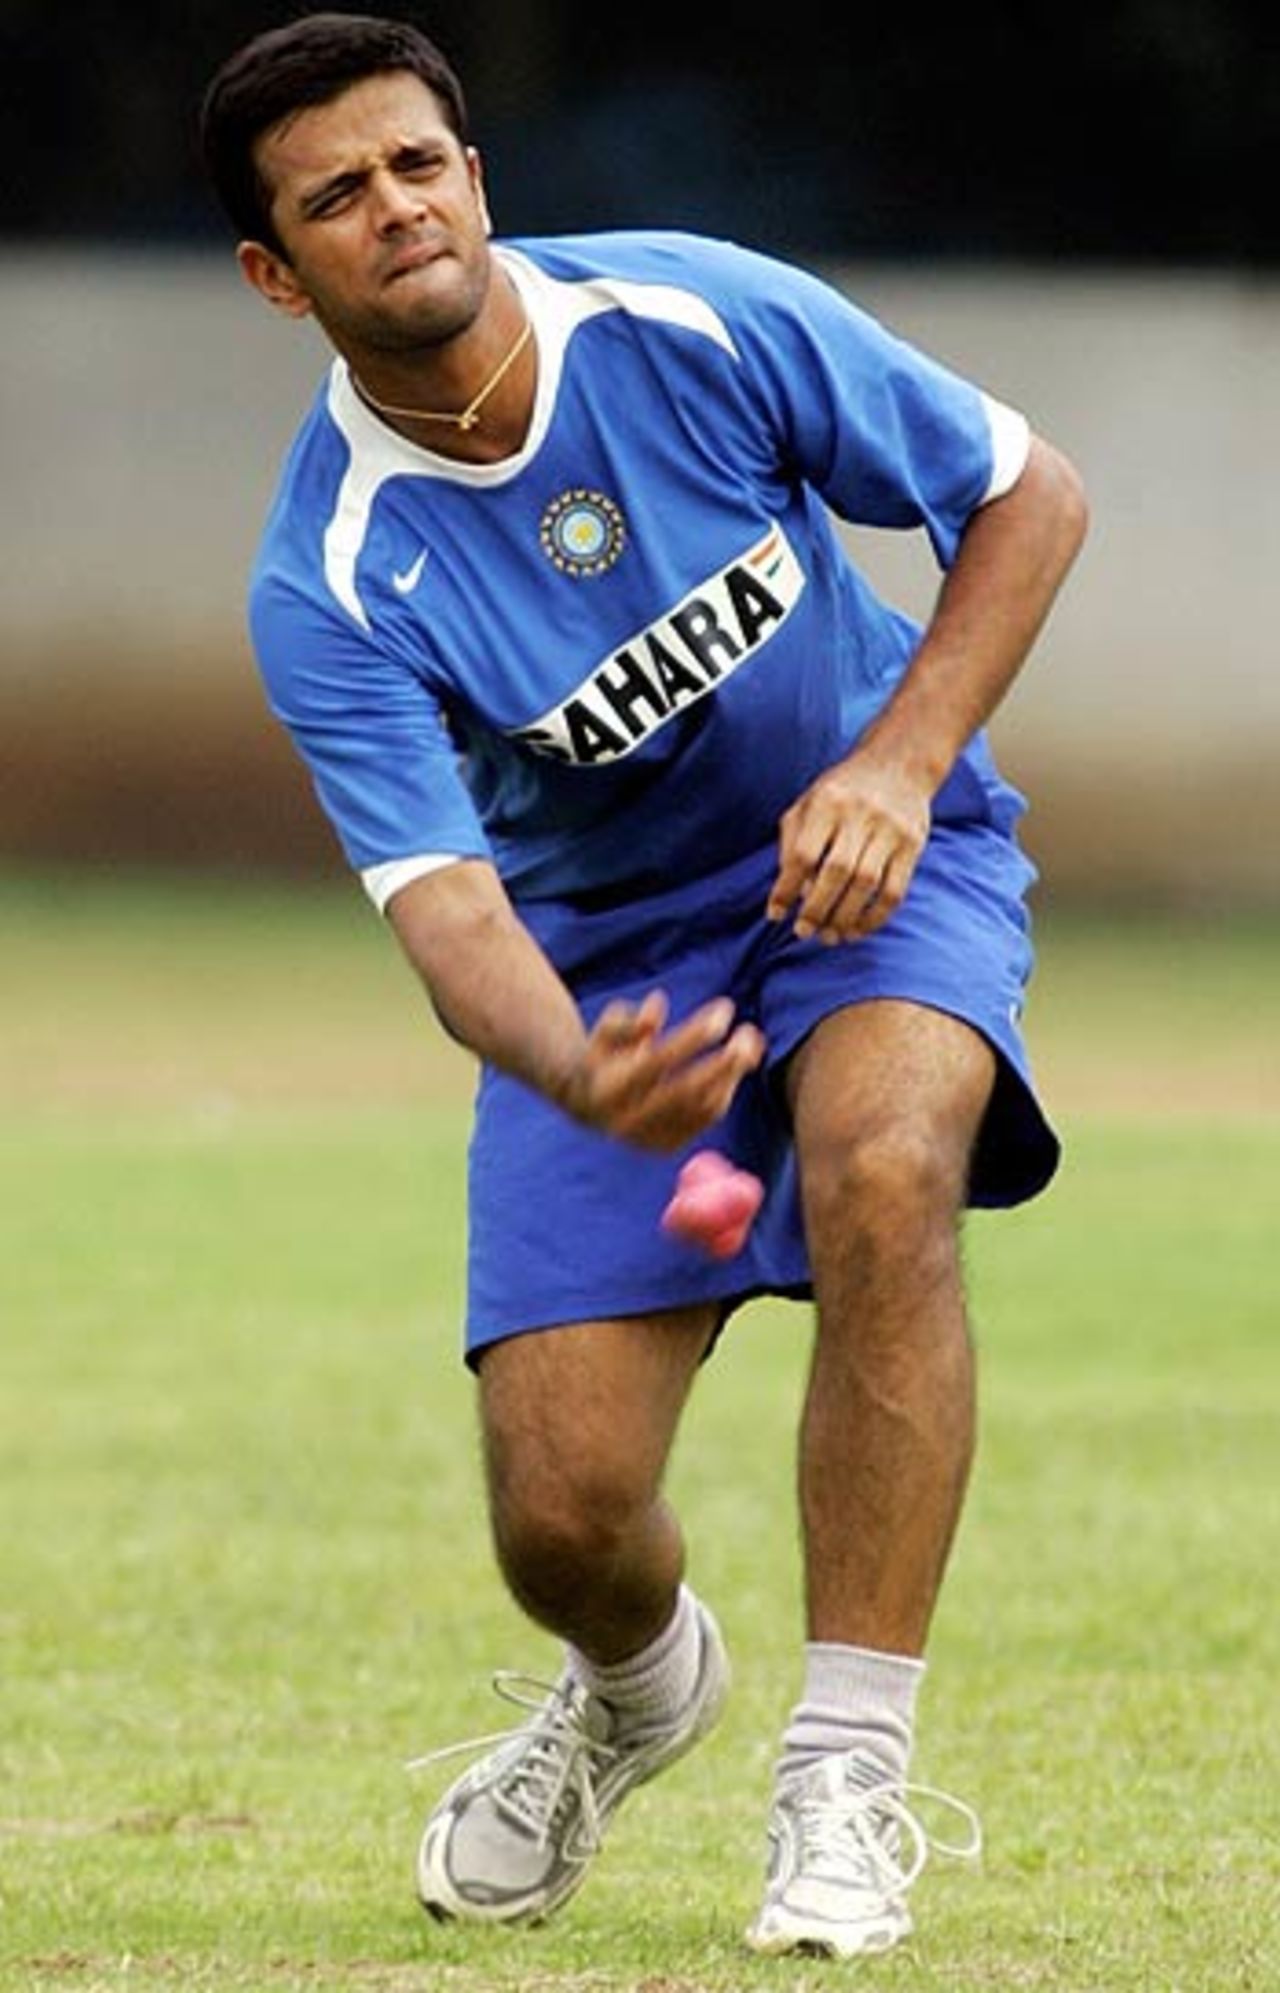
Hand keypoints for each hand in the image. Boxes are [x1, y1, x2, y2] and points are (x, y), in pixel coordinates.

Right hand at [562, 990, 764, 1150]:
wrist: (584, 1106)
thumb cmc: (602, 1056)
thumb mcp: (603, 1032)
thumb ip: (626, 1021)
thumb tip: (656, 1006)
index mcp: (611, 1088)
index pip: (659, 1060)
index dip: (694, 1036)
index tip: (724, 1011)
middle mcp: (629, 1119)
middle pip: (688, 1090)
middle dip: (724, 1062)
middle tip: (749, 1033)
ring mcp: (649, 1137)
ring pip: (703, 1106)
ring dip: (732, 1075)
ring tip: (751, 1042)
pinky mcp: (666, 1145)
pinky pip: (705, 1119)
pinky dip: (724, 1091)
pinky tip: (735, 1068)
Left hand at [767, 748, 930, 942]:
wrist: (899, 763)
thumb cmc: (841, 792)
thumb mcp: (808, 804)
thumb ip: (792, 843)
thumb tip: (791, 895)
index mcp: (826, 803)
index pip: (803, 854)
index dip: (786, 889)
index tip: (775, 915)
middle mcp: (860, 815)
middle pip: (836, 872)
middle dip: (817, 909)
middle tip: (804, 931)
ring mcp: (890, 830)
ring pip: (866, 885)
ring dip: (845, 918)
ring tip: (830, 936)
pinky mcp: (913, 845)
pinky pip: (895, 891)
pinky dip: (875, 917)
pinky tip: (858, 929)